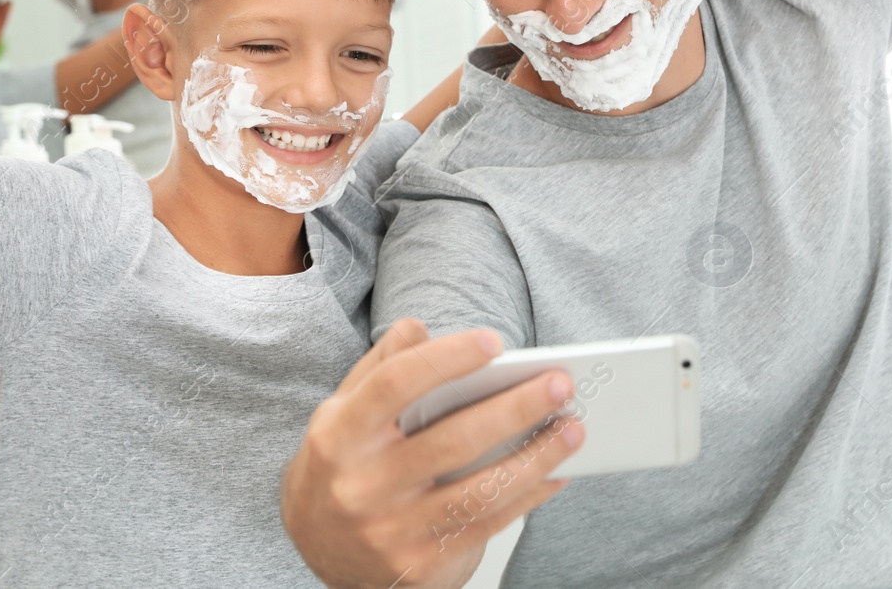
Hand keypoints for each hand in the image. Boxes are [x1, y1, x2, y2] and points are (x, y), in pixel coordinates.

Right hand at [282, 319, 582, 588]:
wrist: (318, 550)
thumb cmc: (342, 465)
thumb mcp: (343, 412)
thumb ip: (380, 368)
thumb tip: (419, 328)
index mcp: (339, 435)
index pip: (394, 385)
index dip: (446, 359)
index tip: (494, 342)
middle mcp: (361, 485)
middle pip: (450, 440)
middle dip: (514, 409)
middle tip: (560, 383)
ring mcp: (390, 530)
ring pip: (477, 490)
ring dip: (535, 458)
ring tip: (573, 428)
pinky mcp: (418, 564)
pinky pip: (485, 525)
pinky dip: (527, 497)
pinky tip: (555, 473)